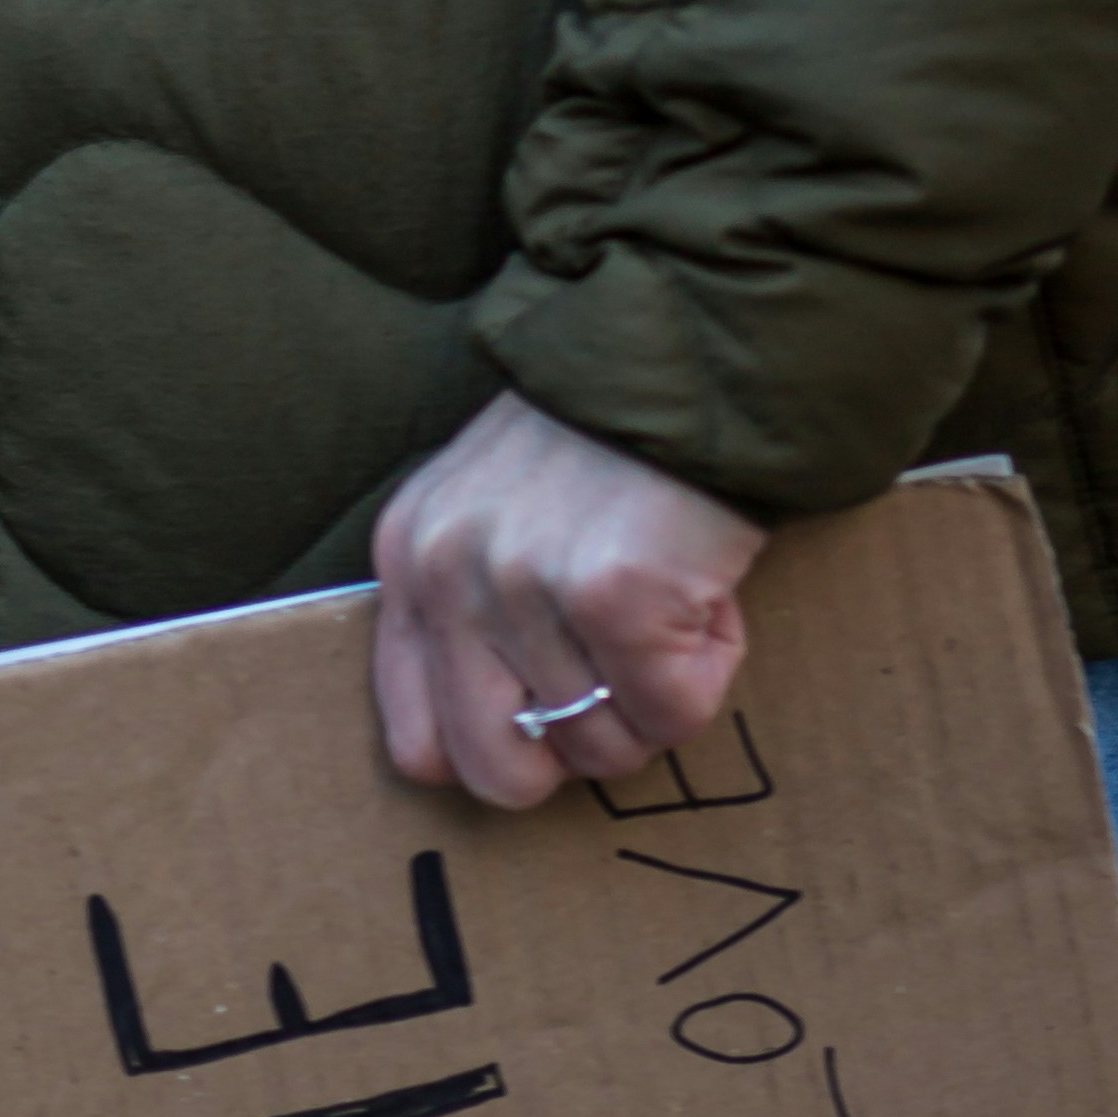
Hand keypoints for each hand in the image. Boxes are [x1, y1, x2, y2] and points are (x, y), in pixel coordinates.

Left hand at [373, 393, 764, 809]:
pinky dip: (709, 670)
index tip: (555, 711)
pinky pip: (673, 713)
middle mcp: (448, 575)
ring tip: (671, 601)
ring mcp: (526, 586)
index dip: (503, 753)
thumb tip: (521, 734)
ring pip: (605, 748)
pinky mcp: (613, 596)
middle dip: (581, 747)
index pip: (419, 749)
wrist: (692, 341)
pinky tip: (706, 593)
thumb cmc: (605, 434)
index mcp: (408, 560)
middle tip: (623, 676)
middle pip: (505, 776)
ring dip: (660, 694)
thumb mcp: (491, 506)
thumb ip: (470, 607)